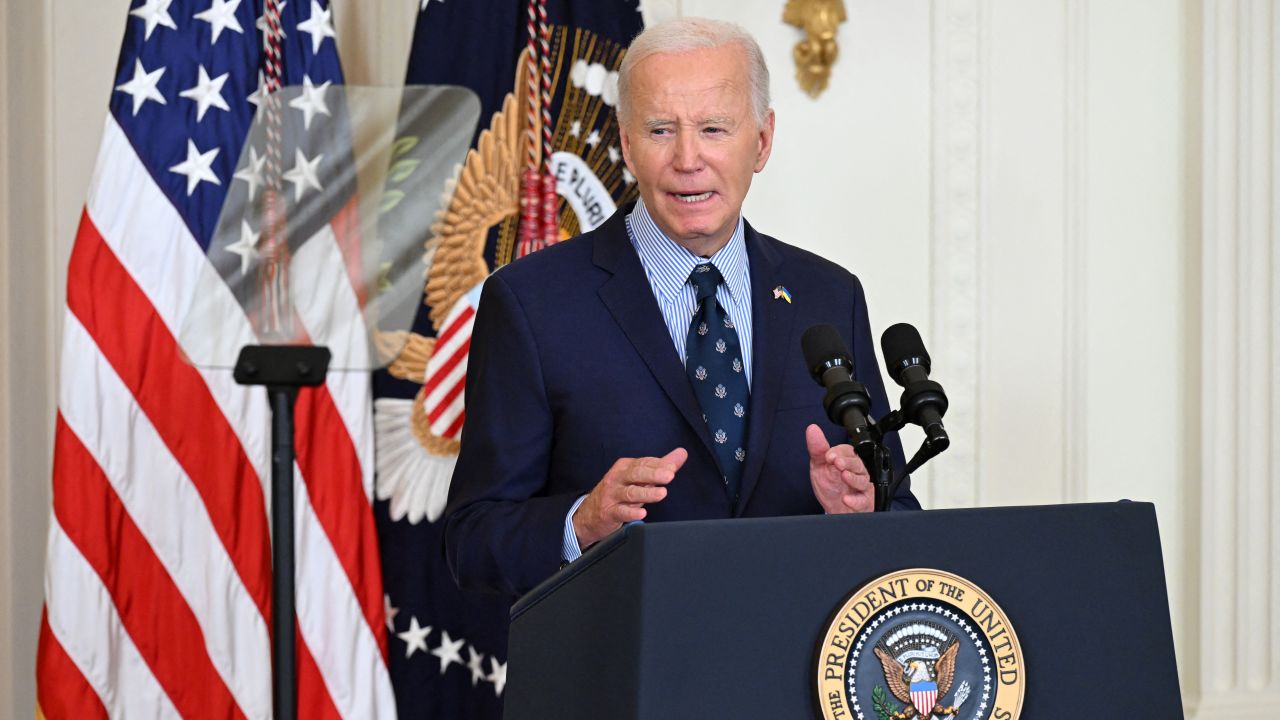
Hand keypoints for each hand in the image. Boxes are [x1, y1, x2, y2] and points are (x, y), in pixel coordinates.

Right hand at [572, 448, 686, 548]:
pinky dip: (631, 513)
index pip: (644, 463)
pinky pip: (620, 512)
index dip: (659, 465)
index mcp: (625, 467)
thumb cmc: (618, 492)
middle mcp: (617, 478)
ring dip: (646, 493)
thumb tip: (681, 454)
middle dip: (653, 474)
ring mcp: (612, 495)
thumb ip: (660, 466)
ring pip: (630, 493)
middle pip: (636, 473)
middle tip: (669, 475)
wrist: (590, 514)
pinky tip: (642, 514)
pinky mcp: (609, 512)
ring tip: (661, 493)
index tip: (673, 466)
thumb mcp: (638, 478)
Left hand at [805, 424, 872, 513]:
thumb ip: (817, 448)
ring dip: (853, 478)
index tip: (828, 456)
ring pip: (862, 480)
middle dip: (847, 462)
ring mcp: (861, 486)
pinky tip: (846, 499)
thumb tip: (812, 428)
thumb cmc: (830, 485)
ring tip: (844, 476)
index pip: (847, 451)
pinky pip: (862, 500)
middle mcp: (856, 471)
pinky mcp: (864, 501)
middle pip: (857, 463)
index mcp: (847, 460)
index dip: (838, 452)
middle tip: (837, 463)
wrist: (834, 508)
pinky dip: (855, 500)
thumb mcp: (819, 465)